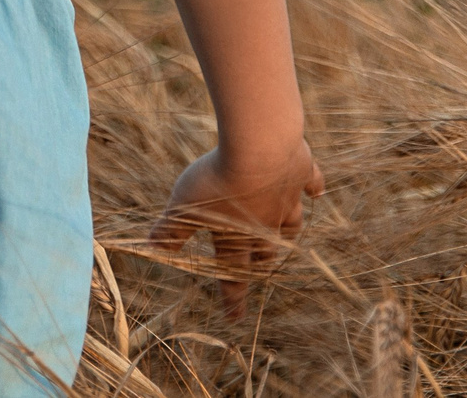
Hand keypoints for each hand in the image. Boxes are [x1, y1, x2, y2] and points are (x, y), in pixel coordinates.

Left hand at [149, 141, 324, 313]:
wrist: (259, 149)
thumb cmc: (216, 181)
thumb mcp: (183, 207)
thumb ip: (169, 231)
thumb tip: (149, 250)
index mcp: (237, 236)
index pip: (233, 274)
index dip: (232, 297)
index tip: (234, 317)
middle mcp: (267, 223)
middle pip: (266, 250)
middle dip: (262, 262)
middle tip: (261, 270)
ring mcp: (287, 198)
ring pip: (292, 222)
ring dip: (289, 229)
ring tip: (289, 235)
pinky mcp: (300, 172)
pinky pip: (311, 184)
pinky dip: (314, 188)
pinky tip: (317, 191)